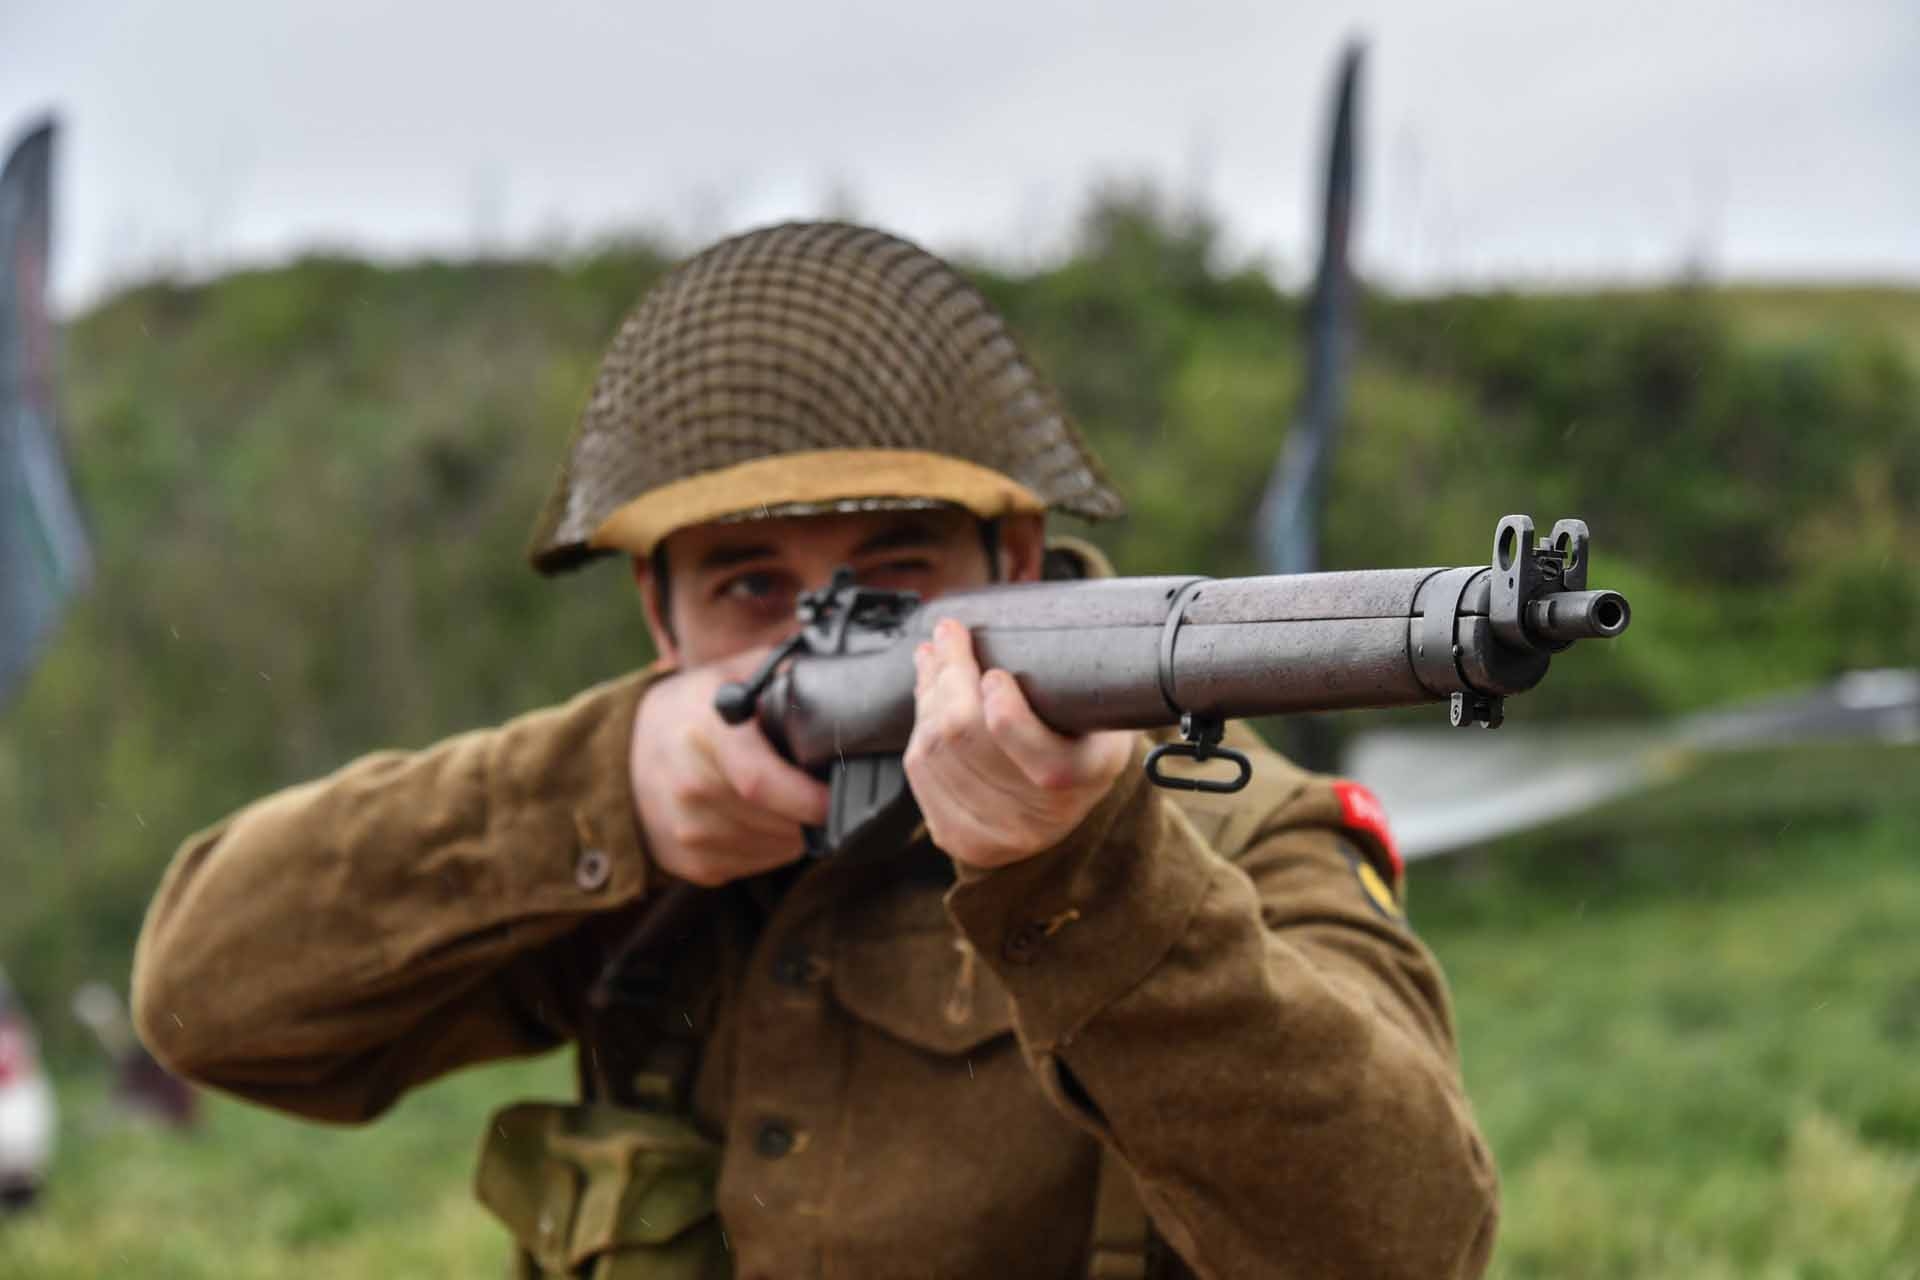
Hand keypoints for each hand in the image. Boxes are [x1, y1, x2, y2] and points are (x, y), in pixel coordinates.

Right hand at [629, 652, 829, 886]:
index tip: (837, 795)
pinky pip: (754, 865)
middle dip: (810, 812)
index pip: (760, 781)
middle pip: (775, 820)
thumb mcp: (732, 674)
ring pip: (771, 848)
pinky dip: (770, 848)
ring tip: (788, 802)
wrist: (626, 753)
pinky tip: (760, 819)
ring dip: (793, 831)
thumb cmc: (693, 710)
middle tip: (821, 793)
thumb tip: (836, 683)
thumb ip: (784, 676)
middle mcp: (689, 787)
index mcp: (704, 733)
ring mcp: (686, 830)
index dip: (807, 797)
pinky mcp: (688, 862)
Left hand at [904, 618, 1134, 870]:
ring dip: (928, 692)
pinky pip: (919, 770)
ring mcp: (993, 833)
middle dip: (949, 673)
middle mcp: (1038, 816)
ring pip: (934, 748)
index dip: (1004, 709)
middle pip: (965, 736)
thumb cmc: (1084, 738)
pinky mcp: (957, 837)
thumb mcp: (1100, 707)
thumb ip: (1069, 677)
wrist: (1065, 807)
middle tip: (947, 632)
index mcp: (1086, 776)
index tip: (994, 672)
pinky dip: (919, 725)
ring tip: (933, 657)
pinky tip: (927, 696)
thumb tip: (1005, 620)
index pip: (1037, 753)